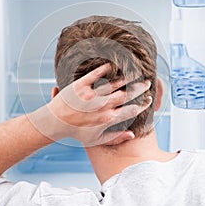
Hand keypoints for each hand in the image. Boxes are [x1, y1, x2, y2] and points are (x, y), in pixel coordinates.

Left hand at [30, 63, 151, 146]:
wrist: (55, 123)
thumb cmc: (76, 133)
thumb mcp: (96, 139)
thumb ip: (115, 137)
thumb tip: (132, 134)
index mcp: (108, 119)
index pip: (131, 110)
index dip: (143, 105)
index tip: (149, 100)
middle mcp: (102, 107)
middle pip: (126, 95)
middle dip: (140, 88)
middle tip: (148, 83)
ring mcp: (92, 95)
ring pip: (114, 84)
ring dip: (127, 78)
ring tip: (135, 73)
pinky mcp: (81, 86)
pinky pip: (96, 74)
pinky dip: (106, 69)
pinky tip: (113, 66)